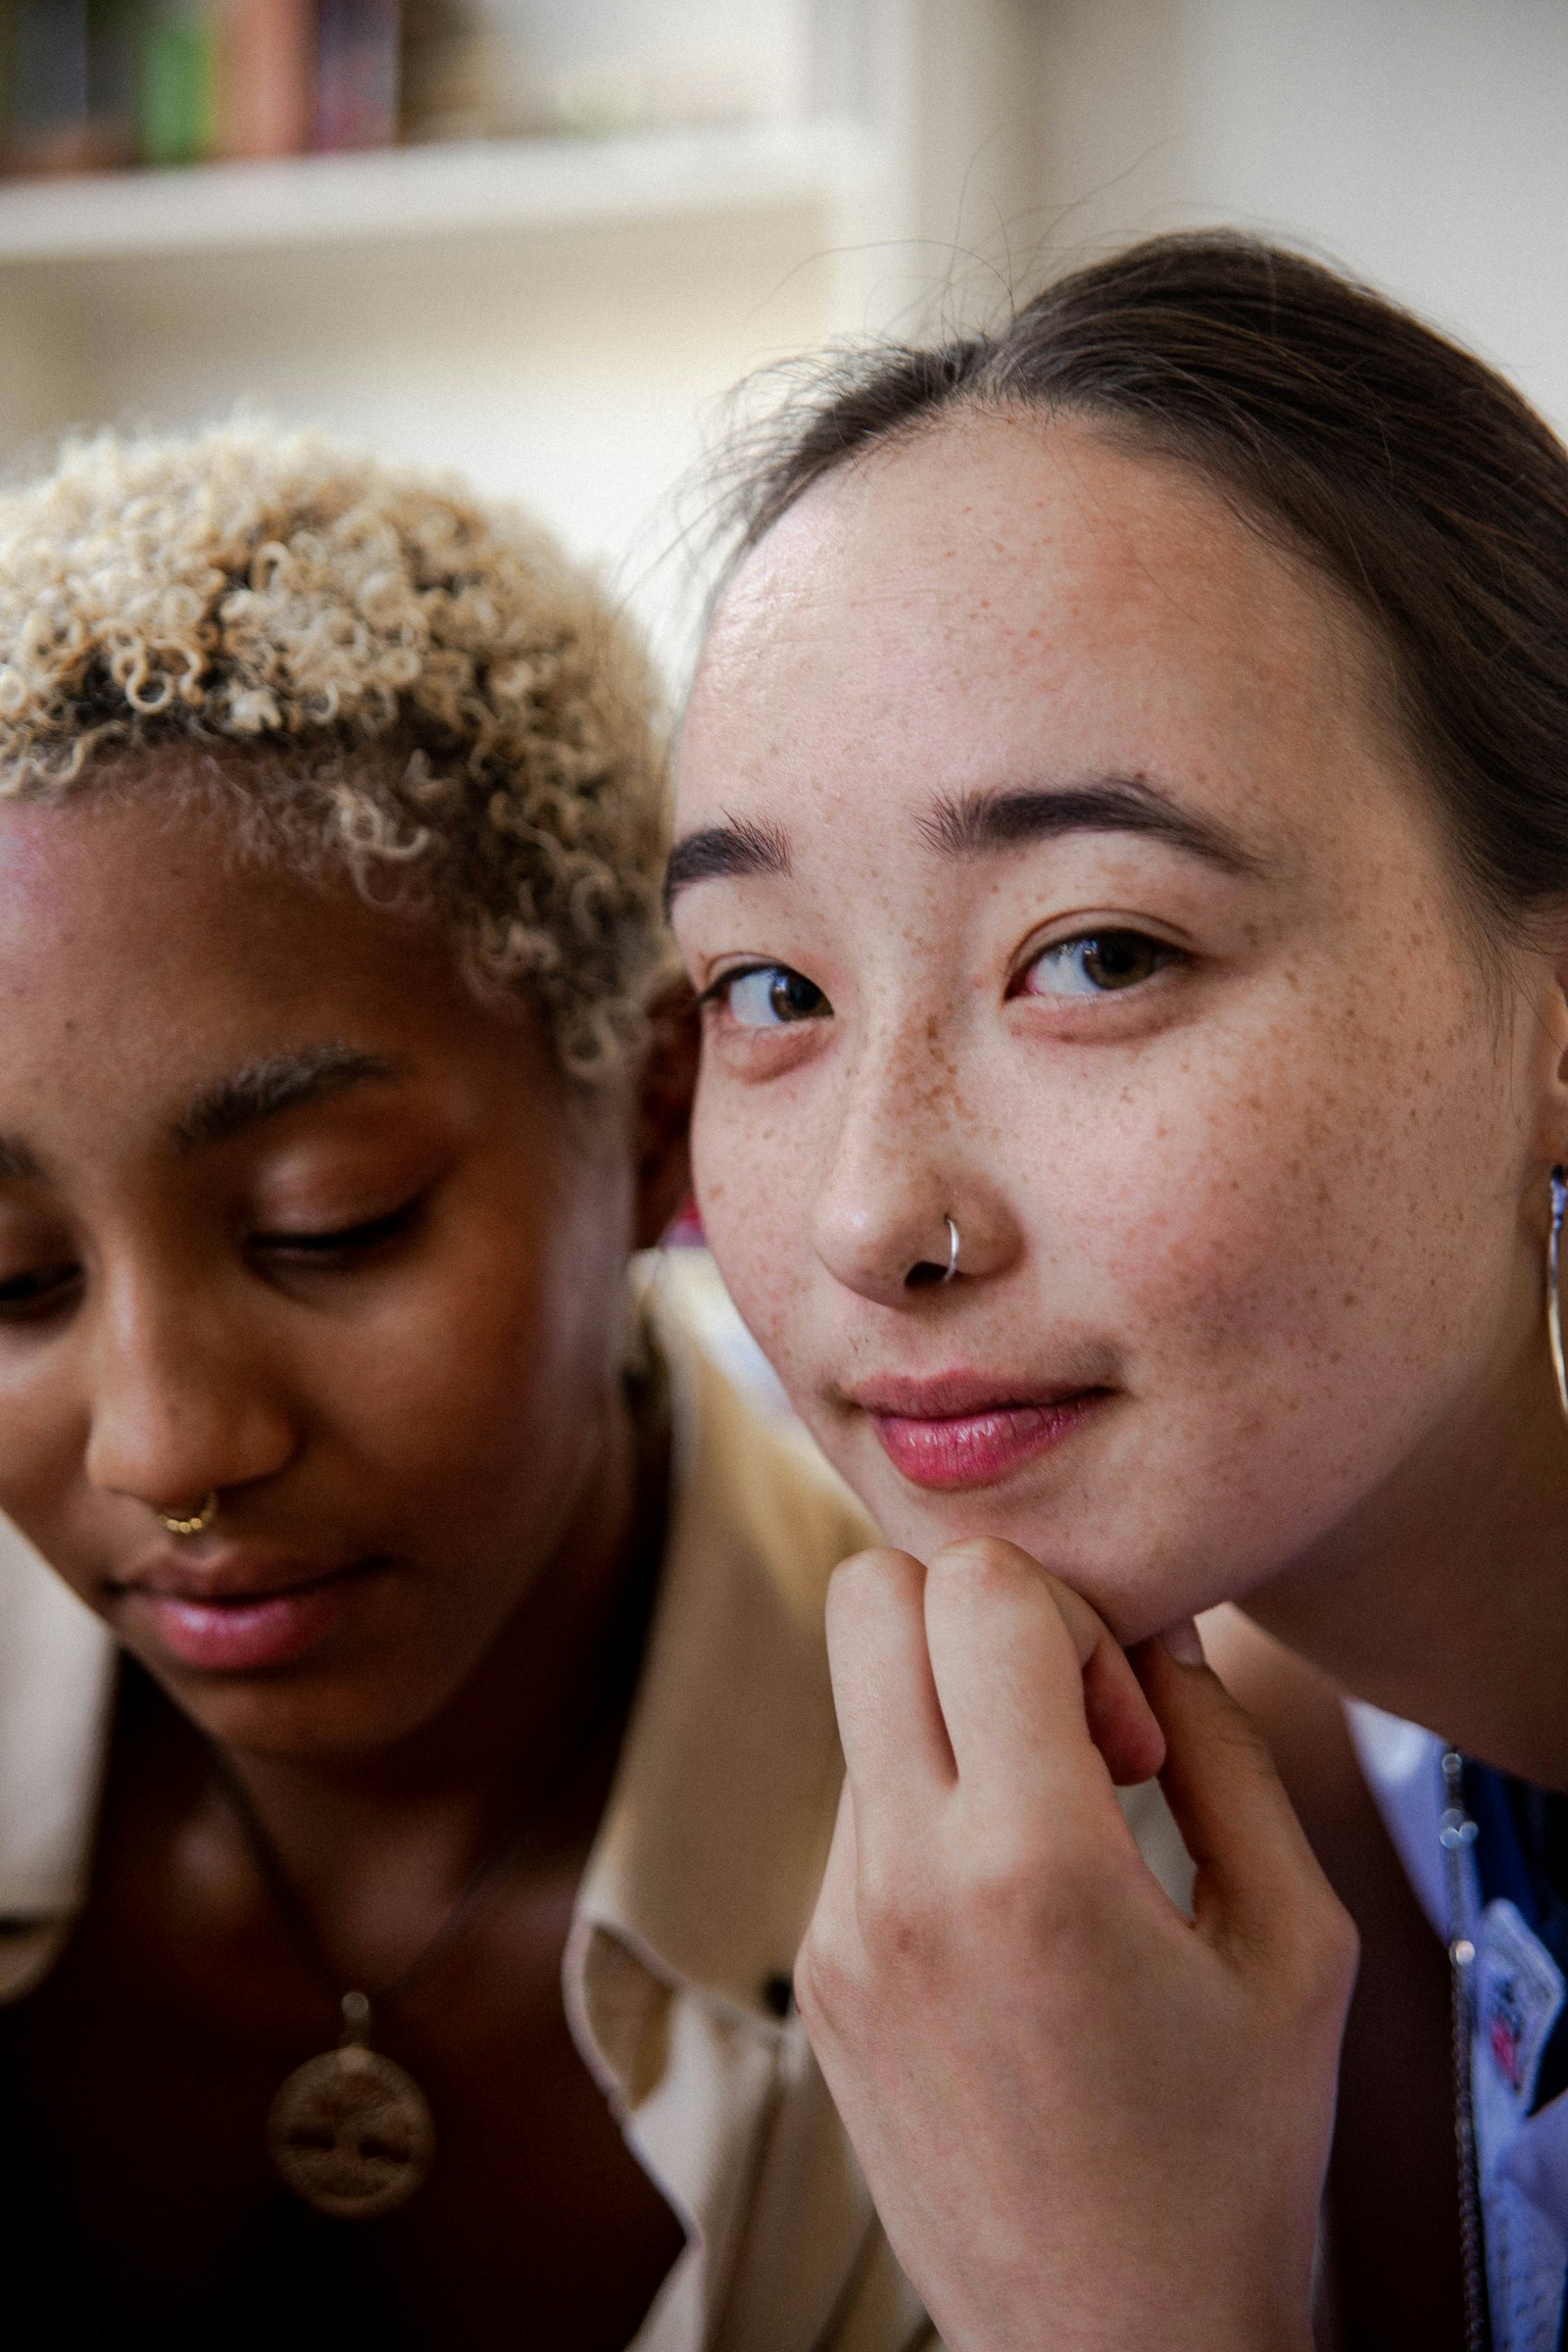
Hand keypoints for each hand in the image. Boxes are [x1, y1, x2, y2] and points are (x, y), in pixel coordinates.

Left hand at [796, 1539, 1356, 2351]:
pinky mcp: (816, 1973)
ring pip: (861, 1702)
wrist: (1112, 2348)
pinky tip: (1009, 1911)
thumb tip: (1163, 1628)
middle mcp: (900, 1883)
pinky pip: (856, 1809)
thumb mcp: (1293, 1945)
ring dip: (953, 1724)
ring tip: (1054, 1844)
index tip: (1127, 1731)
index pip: (973, 1584)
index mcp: (1030, 1866)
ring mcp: (837, 1929)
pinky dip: (927, 1808)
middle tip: (1067, 1734)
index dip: (1070, 1613)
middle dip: (975, 1617)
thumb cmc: (1229, 2160)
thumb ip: (1229, 1753)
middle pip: (867, 1597)